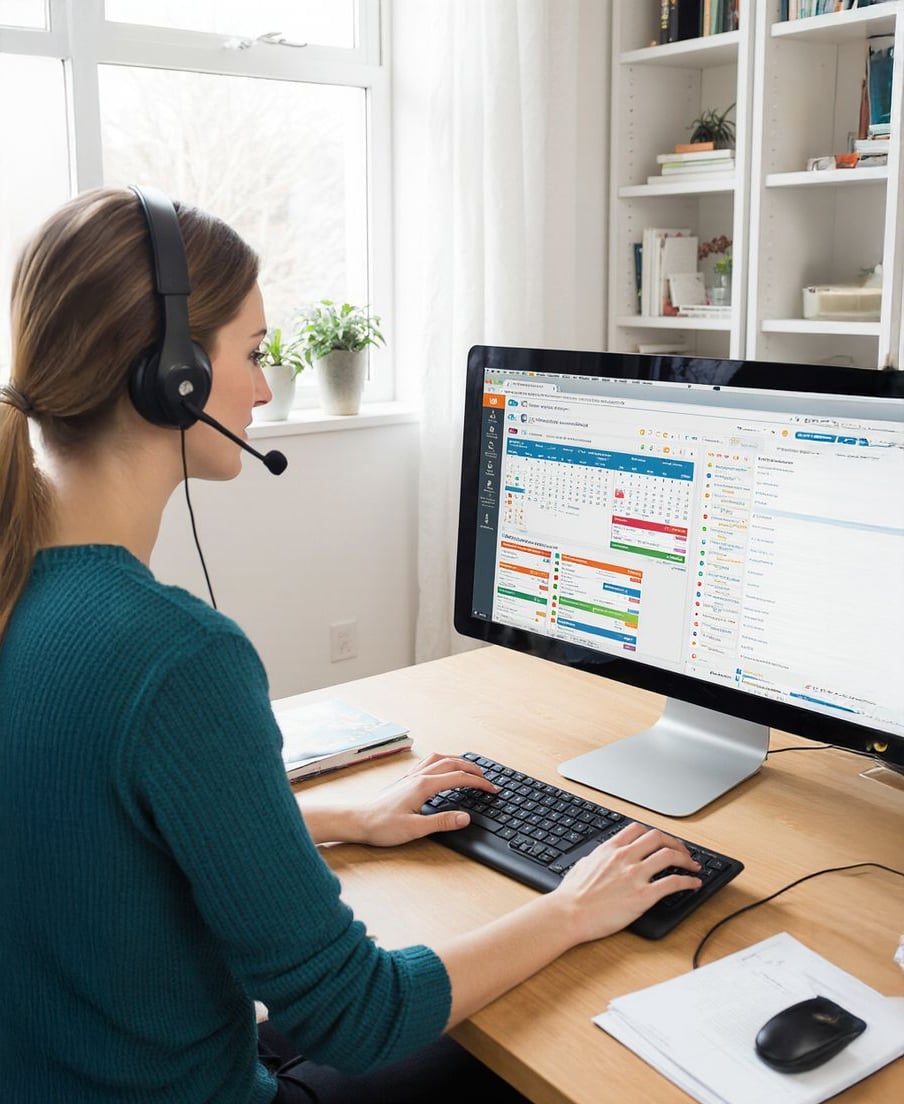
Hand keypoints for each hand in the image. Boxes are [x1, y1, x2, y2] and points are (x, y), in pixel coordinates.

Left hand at [355, 753, 498, 847]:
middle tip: (487, 779)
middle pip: (452, 763)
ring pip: (440, 758)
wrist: (357, 820)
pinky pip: (428, 762)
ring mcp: (411, 776)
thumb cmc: (382, 825)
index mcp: (424, 785)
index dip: (479, 783)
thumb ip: (442, 822)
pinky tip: (441, 768)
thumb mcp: (415, 829)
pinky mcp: (405, 780)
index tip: (493, 790)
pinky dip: (442, 761)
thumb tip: (465, 817)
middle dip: (473, 769)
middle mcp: (418, 776)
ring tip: (469, 768)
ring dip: (458, 760)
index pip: (459, 778)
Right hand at [552, 821, 702, 943]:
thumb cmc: (571, 895)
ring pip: (670, 856)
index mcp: (610, 848)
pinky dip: (688, 881)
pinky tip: (694, 884)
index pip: (638, 830)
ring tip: (693, 866)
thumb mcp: (582, 865)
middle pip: (658, 838)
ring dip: (686, 859)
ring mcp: (635, 875)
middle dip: (674, 843)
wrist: (569, 913)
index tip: (661, 841)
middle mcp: (625, 857)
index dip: (654, 834)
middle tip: (682, 852)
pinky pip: (673, 882)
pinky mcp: (643, 896)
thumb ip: (596, 858)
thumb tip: (599, 858)